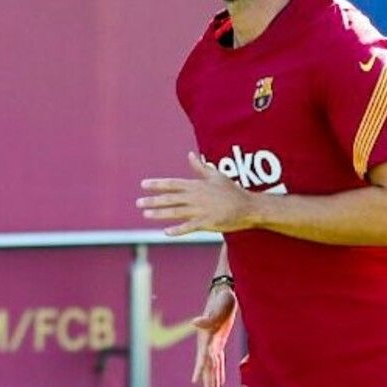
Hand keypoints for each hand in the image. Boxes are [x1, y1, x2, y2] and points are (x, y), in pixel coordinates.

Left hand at [137, 152, 255, 235]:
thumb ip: (200, 166)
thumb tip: (190, 155)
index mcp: (197, 185)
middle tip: (138, 202)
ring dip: (160, 213)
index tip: (143, 184)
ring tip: (146, 214)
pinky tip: (166, 232)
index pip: (173, 184)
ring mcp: (200, 211)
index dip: (158, 184)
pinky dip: (178, 230)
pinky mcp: (207, 223)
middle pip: (170, 198)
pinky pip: (189, 227)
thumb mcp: (216, 175)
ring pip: (176, 212)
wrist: (247, 207)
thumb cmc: (232, 190)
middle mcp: (196, 197)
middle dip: (153, 200)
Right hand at [191, 284, 236, 386]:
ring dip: (213, 381)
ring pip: (213, 366)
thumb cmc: (221, 299)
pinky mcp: (219, 341)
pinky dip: (219, 371)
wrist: (224, 292)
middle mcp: (207, 343)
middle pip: (207, 366)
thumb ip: (207, 318)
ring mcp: (213, 343)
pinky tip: (220, 380)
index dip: (200, 369)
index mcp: (206, 337)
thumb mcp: (217, 308)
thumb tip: (195, 323)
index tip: (195, 382)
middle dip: (208, 382)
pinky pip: (218, 360)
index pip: (203, 356)